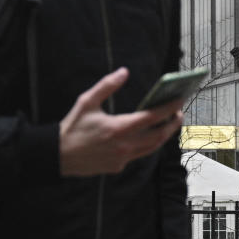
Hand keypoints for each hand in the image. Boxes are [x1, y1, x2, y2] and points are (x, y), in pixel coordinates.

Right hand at [59, 68, 183, 176]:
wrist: (58, 155)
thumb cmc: (73, 127)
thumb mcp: (87, 101)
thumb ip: (107, 85)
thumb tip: (124, 72)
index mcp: (118, 128)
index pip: (152, 117)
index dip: (169, 108)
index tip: (179, 100)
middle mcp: (124, 145)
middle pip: (159, 136)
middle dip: (173, 123)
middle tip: (180, 112)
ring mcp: (122, 158)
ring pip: (152, 148)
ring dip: (164, 136)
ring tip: (170, 123)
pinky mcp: (118, 166)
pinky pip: (139, 155)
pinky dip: (148, 144)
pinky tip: (149, 135)